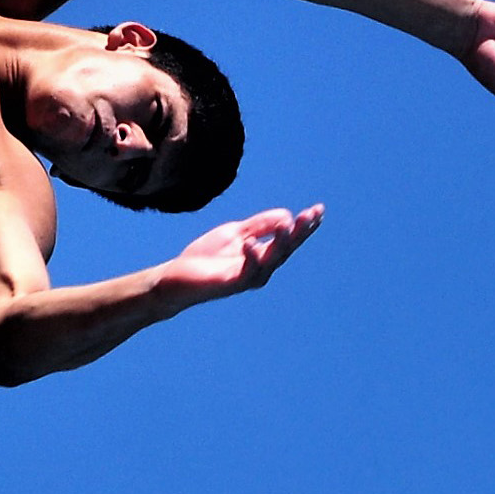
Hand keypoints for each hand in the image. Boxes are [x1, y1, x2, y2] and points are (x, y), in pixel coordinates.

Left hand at [163, 204, 321, 296]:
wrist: (174, 279)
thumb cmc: (205, 258)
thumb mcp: (235, 233)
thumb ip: (259, 225)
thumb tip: (287, 216)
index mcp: (262, 255)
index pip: (288, 239)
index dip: (305, 226)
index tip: (319, 209)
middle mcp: (260, 268)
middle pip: (286, 249)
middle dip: (300, 232)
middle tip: (311, 214)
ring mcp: (246, 278)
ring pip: (271, 260)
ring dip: (281, 242)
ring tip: (289, 224)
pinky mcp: (230, 284)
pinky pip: (246, 272)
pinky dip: (251, 257)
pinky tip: (251, 243)